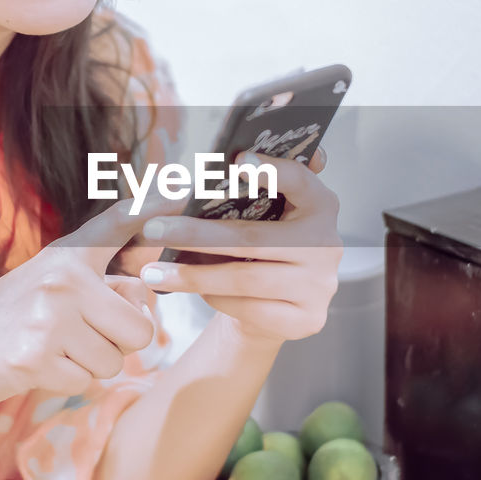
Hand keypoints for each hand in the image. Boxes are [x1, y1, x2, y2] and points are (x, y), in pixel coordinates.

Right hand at [0, 201, 155, 411]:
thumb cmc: (9, 318)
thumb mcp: (51, 283)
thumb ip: (103, 276)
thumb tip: (152, 270)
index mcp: (67, 256)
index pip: (118, 223)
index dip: (154, 205)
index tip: (183, 184)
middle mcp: (62, 279)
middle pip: (140, 327)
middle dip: (119, 343)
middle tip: (80, 336)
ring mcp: (48, 318)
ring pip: (115, 361)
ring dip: (90, 365)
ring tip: (54, 348)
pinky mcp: (35, 358)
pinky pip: (86, 383)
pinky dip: (66, 382)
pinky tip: (37, 365)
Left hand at [134, 149, 341, 342]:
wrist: (277, 303)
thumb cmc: (261, 246)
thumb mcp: (262, 216)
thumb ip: (247, 194)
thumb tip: (196, 179)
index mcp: (320, 205)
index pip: (299, 180)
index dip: (272, 171)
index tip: (238, 160)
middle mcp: (327, 244)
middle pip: (252, 238)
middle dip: (195, 234)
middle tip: (153, 230)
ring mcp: (320, 285)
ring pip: (244, 278)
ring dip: (192, 276)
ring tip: (154, 273)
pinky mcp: (307, 319)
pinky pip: (248, 308)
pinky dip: (214, 298)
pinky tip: (189, 290)